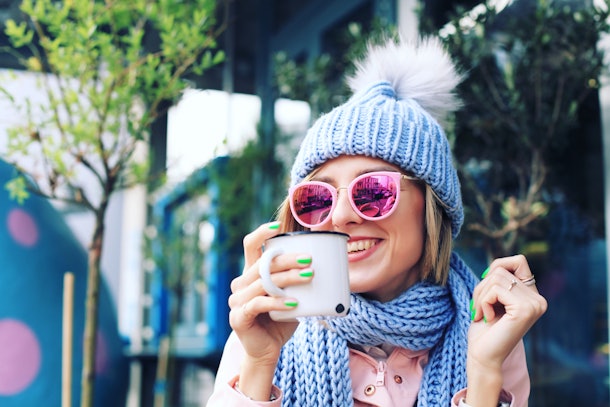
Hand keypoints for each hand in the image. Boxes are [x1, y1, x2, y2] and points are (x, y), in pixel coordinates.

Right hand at [227, 222, 311, 399]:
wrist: (267, 351)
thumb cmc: (281, 319)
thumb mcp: (290, 295)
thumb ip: (296, 280)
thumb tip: (325, 263)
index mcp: (250, 273)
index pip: (250, 245)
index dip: (261, 233)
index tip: (278, 226)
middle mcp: (240, 284)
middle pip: (262, 264)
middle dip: (287, 259)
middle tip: (309, 260)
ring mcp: (237, 300)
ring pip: (263, 283)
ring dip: (287, 279)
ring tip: (308, 277)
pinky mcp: (238, 317)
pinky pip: (258, 305)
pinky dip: (277, 302)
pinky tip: (294, 303)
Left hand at [466, 254, 547, 406]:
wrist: (483, 355)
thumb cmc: (484, 329)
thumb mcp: (492, 298)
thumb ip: (499, 280)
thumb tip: (496, 265)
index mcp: (533, 296)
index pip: (519, 260)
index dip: (497, 266)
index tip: (487, 288)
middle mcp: (538, 299)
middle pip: (501, 269)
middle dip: (482, 287)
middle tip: (479, 308)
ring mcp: (534, 304)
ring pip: (496, 278)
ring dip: (480, 296)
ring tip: (482, 314)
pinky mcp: (525, 309)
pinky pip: (495, 289)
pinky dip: (483, 302)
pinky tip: (486, 318)